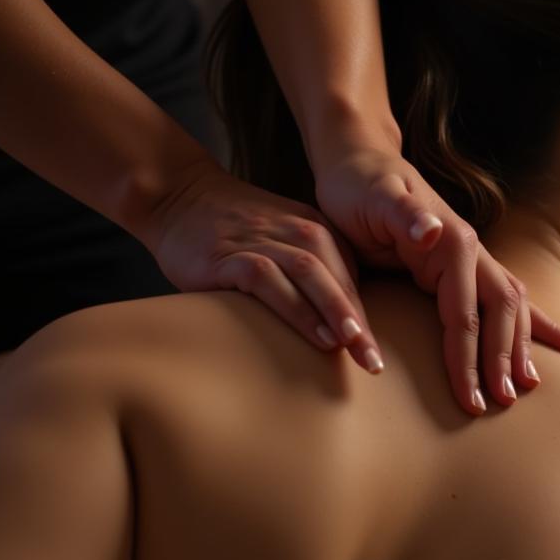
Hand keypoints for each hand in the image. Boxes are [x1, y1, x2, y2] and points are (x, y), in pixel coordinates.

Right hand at [141, 160, 386, 372]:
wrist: (181, 197)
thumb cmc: (237, 233)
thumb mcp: (284, 245)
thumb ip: (313, 276)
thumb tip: (339, 328)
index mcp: (317, 233)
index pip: (350, 281)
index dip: (367, 320)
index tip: (378, 358)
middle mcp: (297, 233)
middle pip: (338, 279)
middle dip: (358, 323)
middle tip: (373, 362)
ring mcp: (264, 242)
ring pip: (310, 276)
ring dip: (334, 312)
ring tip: (351, 346)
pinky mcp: (232, 255)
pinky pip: (269, 280)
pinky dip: (294, 307)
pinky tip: (310, 333)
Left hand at [314, 146, 559, 414]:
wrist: (359, 161)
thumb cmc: (358, 186)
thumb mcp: (373, 196)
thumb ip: (403, 214)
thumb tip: (432, 231)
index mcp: (453, 242)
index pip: (465, 315)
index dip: (467, 358)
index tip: (469, 399)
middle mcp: (474, 251)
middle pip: (500, 314)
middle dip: (502, 361)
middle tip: (501, 403)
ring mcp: (475, 258)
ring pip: (513, 309)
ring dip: (522, 349)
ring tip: (528, 386)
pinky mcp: (469, 266)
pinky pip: (512, 300)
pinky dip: (538, 325)